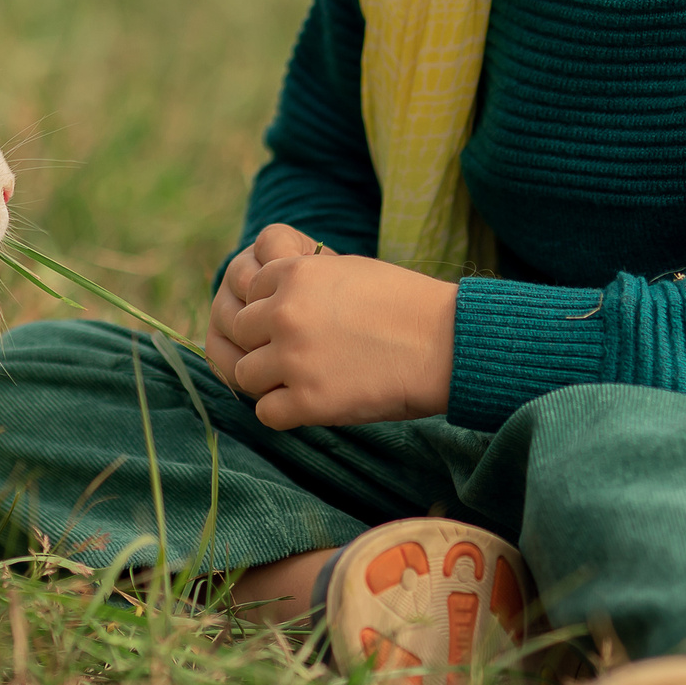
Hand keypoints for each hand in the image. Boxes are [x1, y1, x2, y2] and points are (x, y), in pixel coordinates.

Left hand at [221, 229, 457, 429]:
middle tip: (299, 356)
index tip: (297, 324)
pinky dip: (285, 412)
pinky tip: (313, 403)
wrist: (445, 343)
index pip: (249, 295)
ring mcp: (294, 358)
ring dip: (270, 380)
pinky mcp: (309, 401)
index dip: (269, 312)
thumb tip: (269, 301)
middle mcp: (285, 313)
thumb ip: (303, 283)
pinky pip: (267, 413)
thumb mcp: (345, 271)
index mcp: (295, 274)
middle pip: (240, 334)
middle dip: (264, 345)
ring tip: (307, 380)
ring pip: (245, 374)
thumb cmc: (405, 305)